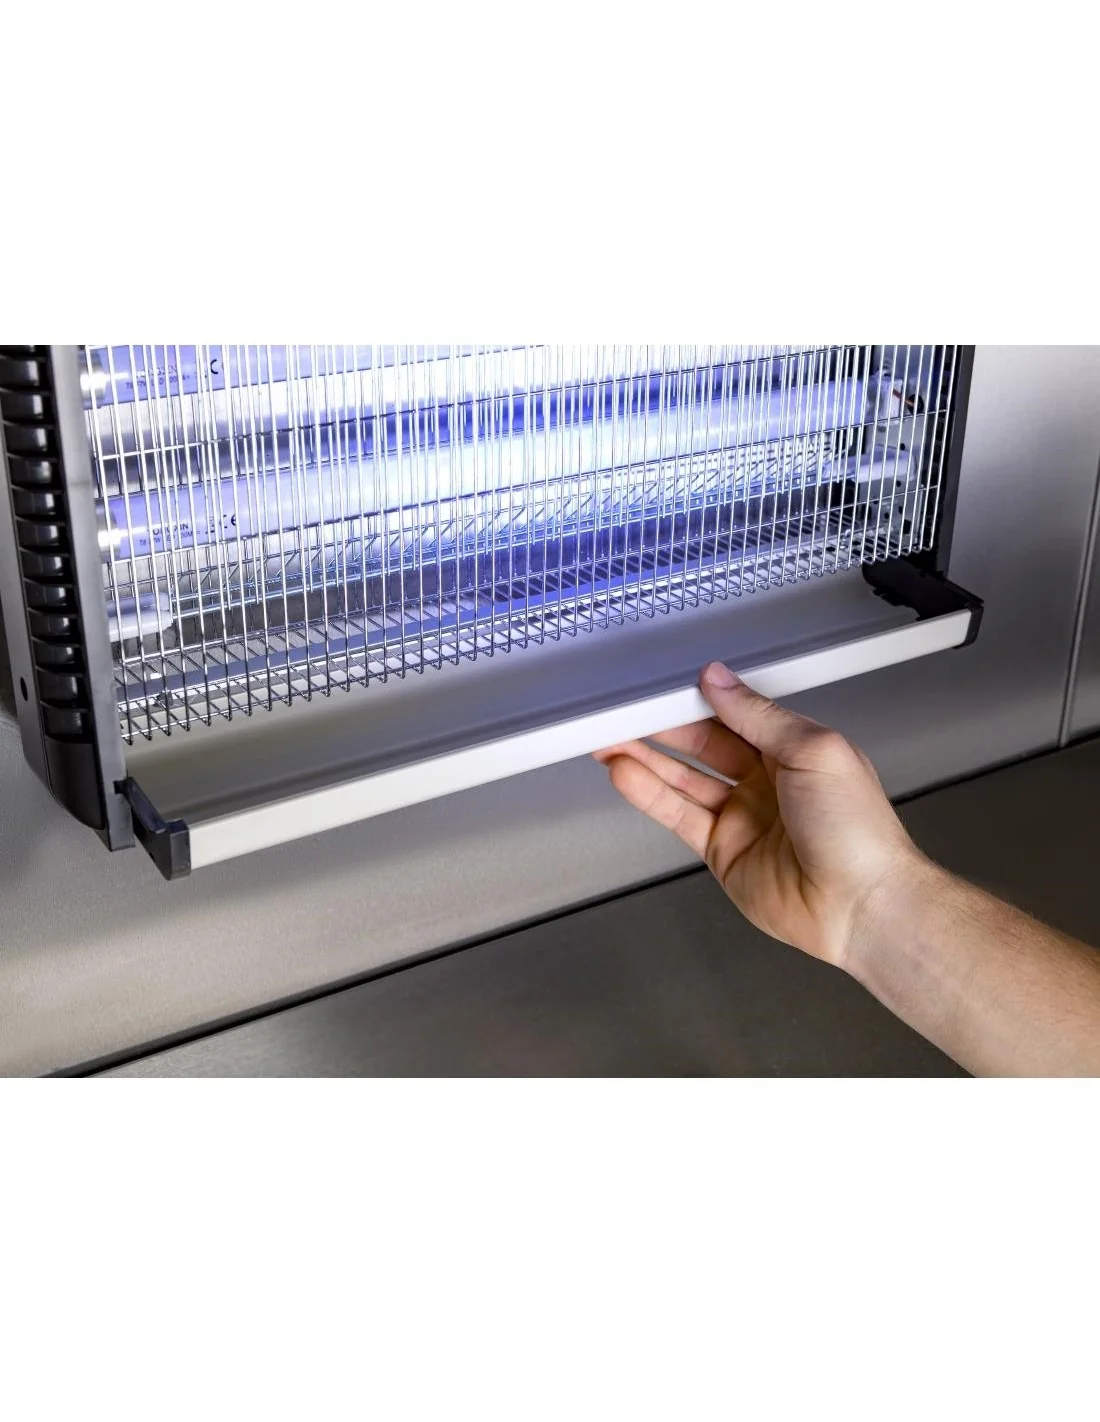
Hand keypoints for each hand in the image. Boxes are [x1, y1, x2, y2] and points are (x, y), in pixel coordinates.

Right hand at [593, 661, 923, 967]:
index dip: (697, 700)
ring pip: (682, 779)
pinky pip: (678, 815)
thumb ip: (759, 716)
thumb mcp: (814, 752)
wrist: (861, 907)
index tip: (663, 688)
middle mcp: (766, 781)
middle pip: (701, 744)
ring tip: (608, 740)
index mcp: (794, 749)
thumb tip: (720, 681)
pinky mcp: (722, 851)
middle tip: (622, 711)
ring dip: (645, 758)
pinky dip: (649, 795)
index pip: (734, 714)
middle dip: (661, 727)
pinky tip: (627, 775)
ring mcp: (742, 817)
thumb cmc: (859, 834)